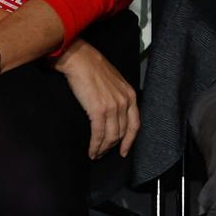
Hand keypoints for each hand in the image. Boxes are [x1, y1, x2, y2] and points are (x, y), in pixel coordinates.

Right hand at [55, 40, 140, 158]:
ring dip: (103, 149)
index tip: (124, 151)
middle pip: (122, 133)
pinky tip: (91, 151)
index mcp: (130, 95)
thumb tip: (114, 114)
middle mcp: (125, 102)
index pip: (135, 124)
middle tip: (104, 153)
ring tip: (96, 154)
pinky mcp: (99, 110)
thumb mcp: (115, 82)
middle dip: (113, 146)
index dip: (129, 141)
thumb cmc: (94, 69)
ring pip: (111, 136)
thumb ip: (119, 97)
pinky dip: (95, 146)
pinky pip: (99, 134)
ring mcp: (113, 107)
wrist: (81, 60)